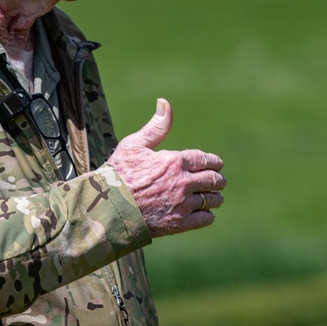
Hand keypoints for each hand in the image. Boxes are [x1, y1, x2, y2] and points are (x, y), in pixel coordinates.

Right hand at [107, 99, 225, 237]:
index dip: (214, 162)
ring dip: (215, 197)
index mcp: (174, 161)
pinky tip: (204, 212)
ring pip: (212, 199)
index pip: (206, 160)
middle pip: (213, 180)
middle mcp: (182, 182)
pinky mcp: (179, 223)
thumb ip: (156, 126)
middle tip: (219, 181)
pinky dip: (207, 214)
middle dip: (218, 179)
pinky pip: (205, 218)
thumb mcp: (134, 144)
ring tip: (214, 197)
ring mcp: (182, 203)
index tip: (217, 164)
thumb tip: (164, 102)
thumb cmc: (118, 174)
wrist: (107, 208)